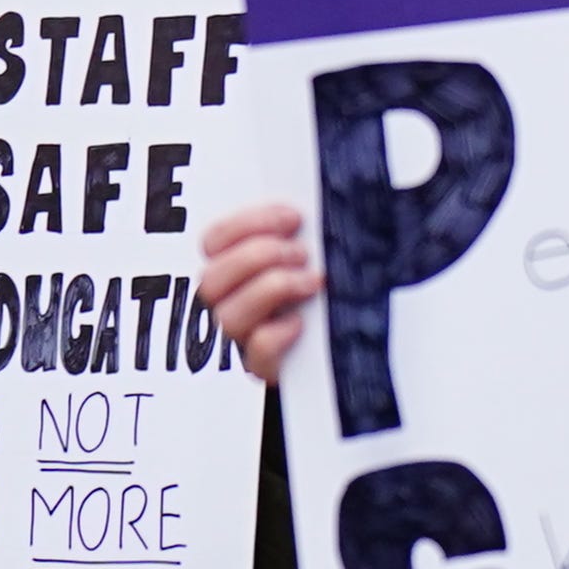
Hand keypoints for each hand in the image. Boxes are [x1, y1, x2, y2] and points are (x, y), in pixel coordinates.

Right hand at [196, 200, 320, 387]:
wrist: (358, 342)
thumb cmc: (335, 284)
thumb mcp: (322, 246)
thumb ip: (308, 225)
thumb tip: (313, 201)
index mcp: (237, 265)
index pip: (214, 240)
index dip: (248, 224)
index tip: (293, 218)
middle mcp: (233, 301)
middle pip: (211, 279)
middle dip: (257, 256)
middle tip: (301, 253)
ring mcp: (245, 337)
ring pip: (228, 316)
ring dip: (272, 289)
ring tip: (311, 282)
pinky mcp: (265, 366)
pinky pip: (256, 351)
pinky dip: (278, 333)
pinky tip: (302, 322)